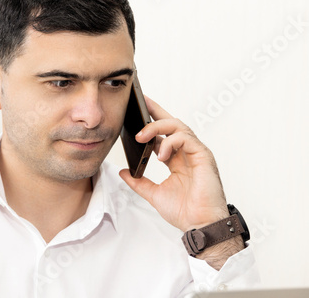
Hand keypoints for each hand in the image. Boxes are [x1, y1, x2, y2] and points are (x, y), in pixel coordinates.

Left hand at [119, 96, 228, 231]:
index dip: (152, 121)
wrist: (200, 225)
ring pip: (178, 126)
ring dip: (158, 127)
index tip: (137, 110)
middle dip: (156, 111)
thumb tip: (122, 172)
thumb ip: (138, 182)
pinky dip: (171, 142)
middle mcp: (187, 153)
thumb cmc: (184, 211)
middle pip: (172, 124)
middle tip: (141, 102)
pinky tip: (160, 154)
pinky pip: (186, 138)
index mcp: (176, 160)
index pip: (163, 134)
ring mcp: (196, 153)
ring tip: (142, 136)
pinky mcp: (203, 156)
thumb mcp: (153, 194)